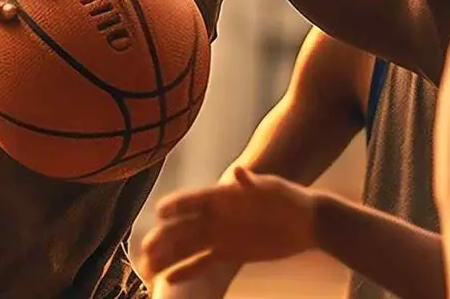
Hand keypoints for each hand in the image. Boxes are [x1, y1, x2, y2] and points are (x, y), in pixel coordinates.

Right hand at [141, 168, 316, 284]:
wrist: (303, 221)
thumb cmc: (285, 197)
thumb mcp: (270, 188)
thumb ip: (251, 183)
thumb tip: (239, 171)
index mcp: (221, 196)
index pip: (194, 200)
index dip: (178, 205)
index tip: (160, 212)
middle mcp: (215, 215)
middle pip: (184, 227)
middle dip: (165, 237)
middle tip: (146, 249)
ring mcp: (219, 234)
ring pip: (187, 247)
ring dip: (168, 256)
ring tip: (148, 267)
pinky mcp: (227, 252)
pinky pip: (202, 263)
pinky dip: (186, 271)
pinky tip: (169, 278)